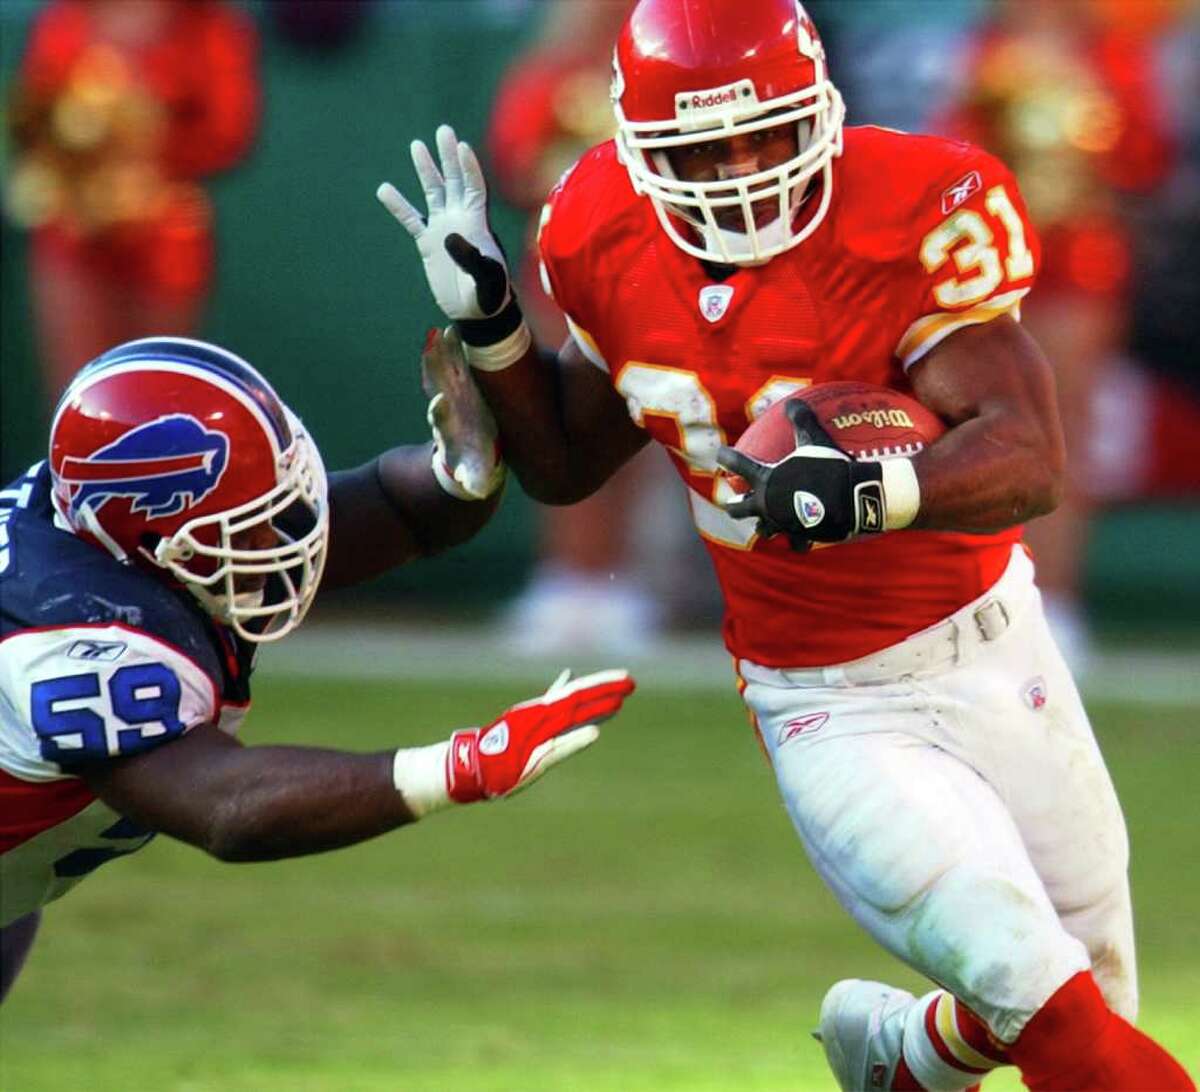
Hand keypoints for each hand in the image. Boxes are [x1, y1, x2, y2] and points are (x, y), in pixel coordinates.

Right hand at [376, 124, 510, 321]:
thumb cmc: (489, 295)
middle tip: (443, 131)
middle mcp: (460, 219)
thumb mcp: (487, 279)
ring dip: (426, 170)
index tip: (461, 146)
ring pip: (433, 192)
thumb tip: (449, 236)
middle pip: (454, 180)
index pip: (474, 187)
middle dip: (448, 156)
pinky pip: (411, 219)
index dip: (469, 168)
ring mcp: (443, 228)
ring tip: (417, 145)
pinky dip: (399, 206)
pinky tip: (384, 190)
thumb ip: (471, 258)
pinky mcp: (428, 242)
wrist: (476, 311)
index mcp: (478, 223)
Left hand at [421, 326, 503, 499]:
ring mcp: (449, 395)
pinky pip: (451, 364)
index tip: (438, 403)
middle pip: (437, 389)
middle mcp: (445, 411)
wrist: (466, 454)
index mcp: (449, 434)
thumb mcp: (475, 479)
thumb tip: (475, 491)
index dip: (439, 413)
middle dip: (435, 370)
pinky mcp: (457, 386)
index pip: (441, 422)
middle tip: (434, 348)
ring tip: (443, 331)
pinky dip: (449, 349)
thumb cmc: (473, 467)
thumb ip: (475, 481)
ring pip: (442, 371)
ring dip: (441, 352)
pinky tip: (449, 329)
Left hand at [447, 669, 635, 802]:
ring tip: (612, 689)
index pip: (581, 699)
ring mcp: (534, 712)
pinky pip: (552, 699)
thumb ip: (566, 746)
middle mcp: (541, 710)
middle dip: (605, 688)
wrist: (469, 767)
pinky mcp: (528, 717)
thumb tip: (596, 731)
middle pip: (579, 694)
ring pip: (569, 696)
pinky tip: (567, 675)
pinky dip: (562, 687)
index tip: (626, 686)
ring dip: (591, 691)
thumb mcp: (537, 763)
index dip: (605, 692)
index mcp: (544, 717)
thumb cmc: (501, 770)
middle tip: (631, 682)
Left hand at [716, 401, 886, 548]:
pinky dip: (799, 541)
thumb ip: (802, 420)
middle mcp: (767, 504)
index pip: (737, 465)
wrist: (851, 497)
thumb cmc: (829, 467)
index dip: (726, 457)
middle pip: (738, 508)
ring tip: (765, 526)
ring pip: (764, 530)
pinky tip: (801, 540)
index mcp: (765, 479)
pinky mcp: (800, 536)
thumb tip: (794, 400)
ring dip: (764, 527)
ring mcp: (781, 523)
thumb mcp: (815, 439)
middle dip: (734, 504)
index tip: (720, 454)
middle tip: (733, 500)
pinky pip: (797, 543)